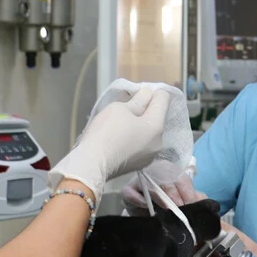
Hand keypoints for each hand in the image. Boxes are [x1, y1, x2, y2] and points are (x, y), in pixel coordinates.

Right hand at [50, 88, 169, 204]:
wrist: (92, 164)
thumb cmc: (107, 132)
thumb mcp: (120, 109)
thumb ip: (138, 100)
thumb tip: (148, 94)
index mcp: (157, 126)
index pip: (164, 99)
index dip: (152, 91)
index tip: (137, 92)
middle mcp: (159, 142)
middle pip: (157, 117)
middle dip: (145, 108)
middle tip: (127, 105)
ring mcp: (149, 156)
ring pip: (149, 132)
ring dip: (140, 124)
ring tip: (122, 121)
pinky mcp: (139, 164)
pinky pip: (141, 144)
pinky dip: (135, 137)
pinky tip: (121, 136)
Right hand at [122, 172, 204, 215]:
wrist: (143, 204)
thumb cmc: (165, 199)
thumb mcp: (182, 196)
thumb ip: (193, 198)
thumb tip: (203, 203)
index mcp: (170, 169)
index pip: (182, 179)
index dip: (188, 194)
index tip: (192, 207)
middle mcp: (154, 170)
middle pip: (167, 182)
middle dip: (176, 199)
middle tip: (182, 214)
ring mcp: (139, 179)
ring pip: (151, 187)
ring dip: (161, 201)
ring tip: (169, 213)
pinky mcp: (126, 190)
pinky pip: (131, 194)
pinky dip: (139, 200)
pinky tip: (147, 208)